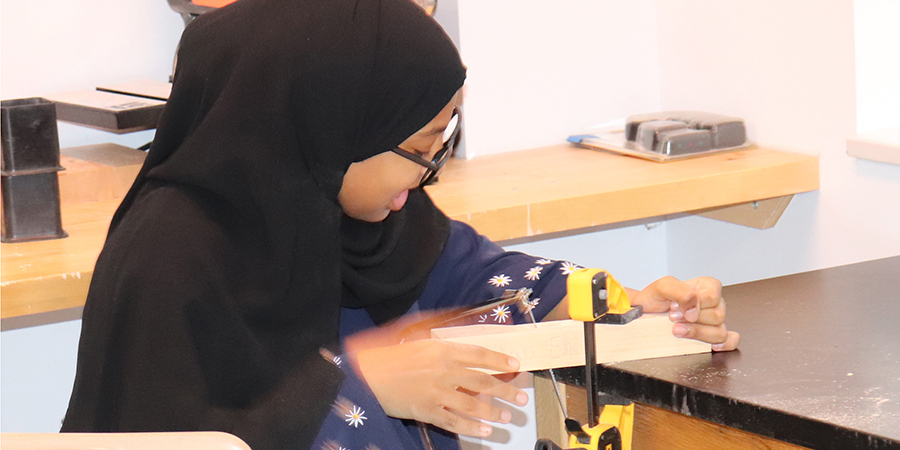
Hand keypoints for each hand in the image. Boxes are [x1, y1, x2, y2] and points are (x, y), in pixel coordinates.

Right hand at [345, 316, 527, 437]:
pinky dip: (471, 428)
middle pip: (483, 381)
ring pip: (473, 405)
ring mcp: (437, 394)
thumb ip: (437, 328)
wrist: (364, 376)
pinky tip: (484, 431)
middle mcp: (444, 371)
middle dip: (505, 390)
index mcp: (442, 350)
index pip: (479, 354)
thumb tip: (458, 319)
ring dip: (493, 412)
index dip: (500, 359)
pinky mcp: (427, 411)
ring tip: (507, 417)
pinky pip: (454, 422)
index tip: (515, 365)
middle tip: (520, 396)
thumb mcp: (413, 333)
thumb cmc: (386, 353)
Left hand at [629, 276, 740, 351]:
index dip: (694, 305)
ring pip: (720, 332)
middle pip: (717, 316)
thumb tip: (695, 309)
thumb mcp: (663, 287)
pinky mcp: (713, 336)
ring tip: (678, 331)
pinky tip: (709, 346)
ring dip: (697, 333)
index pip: (712, 297)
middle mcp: (714, 303)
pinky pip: (730, 341)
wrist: (645, 313)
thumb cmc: (656, 298)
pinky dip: (723, 344)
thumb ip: (681, 292)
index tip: (674, 307)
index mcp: (707, 287)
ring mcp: (715, 321)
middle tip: (673, 319)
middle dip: (691, 320)